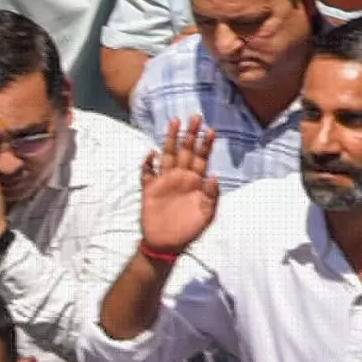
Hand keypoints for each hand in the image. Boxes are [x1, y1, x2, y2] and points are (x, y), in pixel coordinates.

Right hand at [138, 121, 220, 257]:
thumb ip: (211, 195)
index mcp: (196, 181)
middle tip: (195, 117)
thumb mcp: (207, 214)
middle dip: (190, 134)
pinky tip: (151, 154)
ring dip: (171, 139)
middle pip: (186, 150)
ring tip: (175, 122)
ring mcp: (165, 181)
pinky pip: (147, 173)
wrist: (167, 245)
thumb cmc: (190, 229)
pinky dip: (148, 164)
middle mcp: (181, 177)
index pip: (202, 158)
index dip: (206, 144)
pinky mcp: (150, 189)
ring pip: (168, 155)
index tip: (211, 129)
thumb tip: (214, 176)